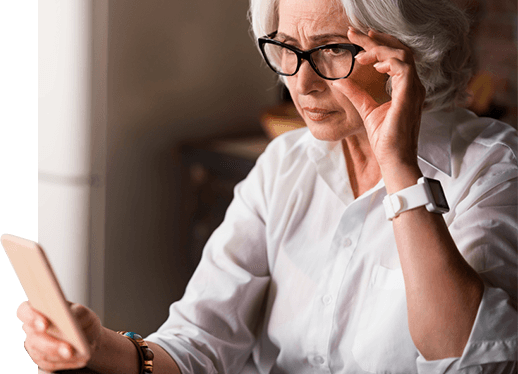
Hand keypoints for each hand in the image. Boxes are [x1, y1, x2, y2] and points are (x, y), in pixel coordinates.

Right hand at [17, 301, 101, 372]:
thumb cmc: (82, 320)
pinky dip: (67, 363)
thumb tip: (71, 319)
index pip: (25, 311)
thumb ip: (76, 313)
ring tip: (81, 356)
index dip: (31, 317)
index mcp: (38, 309)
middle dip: (52, 345)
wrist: (88, 336)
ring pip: (42, 353)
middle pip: (34, 338)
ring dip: (61, 356)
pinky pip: (50, 364)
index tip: (44, 325)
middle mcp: (31, 328)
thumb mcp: (83, 312)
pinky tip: (81, 360)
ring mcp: (34, 345)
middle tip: (68, 350)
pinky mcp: (41, 360)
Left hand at [334, 27, 425, 169]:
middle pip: (399, 50)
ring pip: (401, 54)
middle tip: (355, 32)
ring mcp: (414, 88)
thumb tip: (339, 81)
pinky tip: (372, 63)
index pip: (394, 57)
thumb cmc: (385, 138)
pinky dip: (387, 60)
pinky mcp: (410, 93)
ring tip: (360, 49)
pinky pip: (402, 66)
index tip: (357, 40)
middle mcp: (413, 85)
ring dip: (379, 47)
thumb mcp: (366, 109)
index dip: (377, 45)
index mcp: (405, 87)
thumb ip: (355, 93)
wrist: (394, 158)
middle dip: (377, 39)